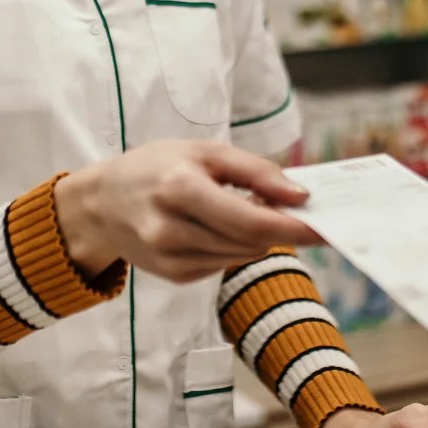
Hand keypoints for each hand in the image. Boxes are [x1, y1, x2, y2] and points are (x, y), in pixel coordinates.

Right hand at [55, 140, 321, 284]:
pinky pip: (224, 264)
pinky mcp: (174, 276)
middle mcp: (172, 230)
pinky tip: (219, 226)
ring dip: (258, 237)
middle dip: (280, 228)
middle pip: (251, 242)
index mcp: (180, 190)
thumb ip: (255, 171)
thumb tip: (299, 195)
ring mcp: (171, 259)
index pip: (252, 221)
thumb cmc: (156, 167)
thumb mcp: (204, 152)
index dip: (295, 227)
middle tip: (294, 207)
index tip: (326, 227)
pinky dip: (234, 246)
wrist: (101, 203)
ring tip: (247, 208)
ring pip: (242, 256)